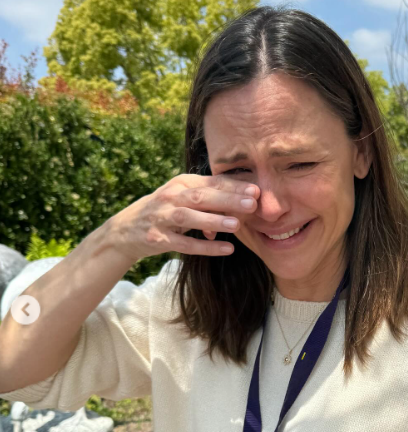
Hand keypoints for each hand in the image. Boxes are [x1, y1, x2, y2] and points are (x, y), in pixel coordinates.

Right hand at [105, 174, 259, 263]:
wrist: (126, 230)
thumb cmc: (165, 211)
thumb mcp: (184, 198)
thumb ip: (211, 201)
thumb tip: (242, 207)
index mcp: (181, 184)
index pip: (210, 182)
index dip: (233, 186)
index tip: (256, 190)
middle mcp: (170, 197)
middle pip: (201, 197)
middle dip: (227, 200)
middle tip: (251, 203)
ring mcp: (162, 218)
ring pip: (190, 218)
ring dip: (214, 221)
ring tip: (236, 224)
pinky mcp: (158, 239)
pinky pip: (185, 244)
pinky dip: (206, 247)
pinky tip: (226, 249)